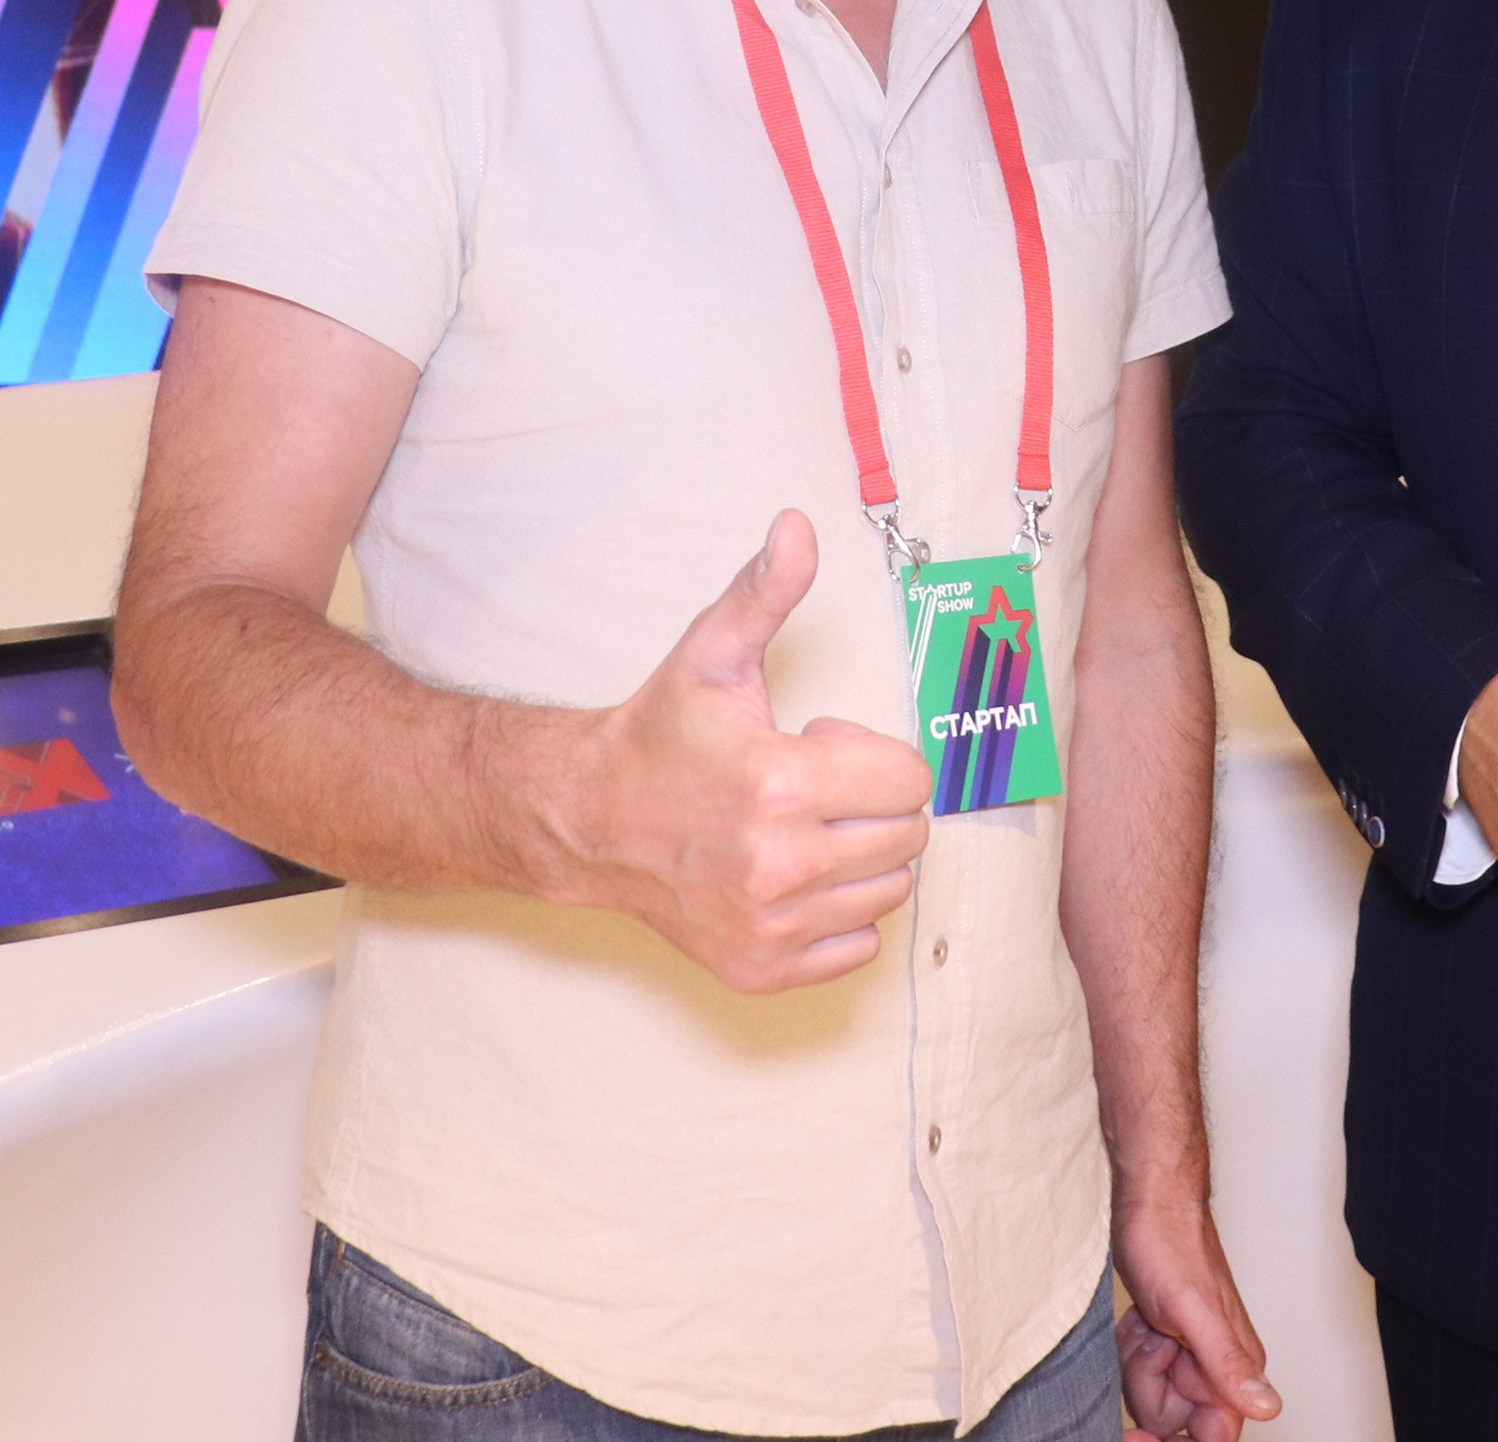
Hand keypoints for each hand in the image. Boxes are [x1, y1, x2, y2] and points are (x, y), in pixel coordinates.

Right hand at [566, 511, 933, 991]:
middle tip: (811, 785)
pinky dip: (838, 914)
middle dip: (873, 802)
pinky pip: (859, 947)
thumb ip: (766, 590)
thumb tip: (798, 527)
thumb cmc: (660, 735)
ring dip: (858, 857)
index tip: (822, 742)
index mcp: (779, 786)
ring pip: (888, 892)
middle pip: (907, 836)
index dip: (873, 752)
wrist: (587, 821)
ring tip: (797, 828)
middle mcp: (778, 866)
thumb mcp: (712, 653)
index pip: (910, 779)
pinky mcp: (762, 970)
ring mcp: (770, 927)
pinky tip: (791, 877)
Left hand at [1111, 1197, 1280, 1441]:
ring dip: (1138, 1361)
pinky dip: (1131, 1347)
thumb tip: (1267, 1407)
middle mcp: (1217, 1366)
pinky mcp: (1166, 1342)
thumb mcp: (1194, 1309)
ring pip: (1151, 1396)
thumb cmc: (1172, 1242)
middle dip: (1150, 1385)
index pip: (1212, 1438)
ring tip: (1147, 1323)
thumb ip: (1229, 1363)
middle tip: (1154, 1341)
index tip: (1135, 1436)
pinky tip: (1138, 1320)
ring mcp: (1189, 1354)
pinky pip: (1140, 1372)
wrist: (1148, 1202)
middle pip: (1172, 1420)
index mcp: (1236, 1367)